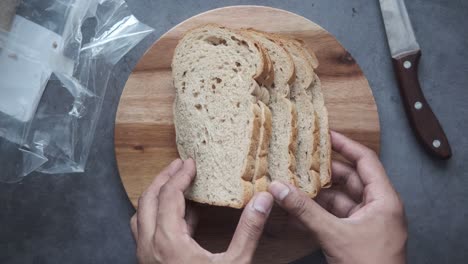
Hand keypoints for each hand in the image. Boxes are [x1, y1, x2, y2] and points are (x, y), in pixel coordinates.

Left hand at [130, 158, 273, 263]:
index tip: (191, 162)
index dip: (179, 175)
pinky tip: (183, 216)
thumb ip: (249, 230)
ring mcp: (145, 256)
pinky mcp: (149, 263)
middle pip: (147, 199)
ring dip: (156, 195)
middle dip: (163, 178)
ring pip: (141, 214)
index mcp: (168, 241)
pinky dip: (159, 215)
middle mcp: (149, 246)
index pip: (168, 195)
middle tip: (179, 164)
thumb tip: (263, 200)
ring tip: (176, 184)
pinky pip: (147, 231)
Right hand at [268, 131, 406, 263]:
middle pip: (349, 179)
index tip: (326, 135)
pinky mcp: (354, 236)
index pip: (365, 161)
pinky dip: (316, 214)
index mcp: (383, 199)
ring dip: (316, 194)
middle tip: (302, 159)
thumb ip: (305, 210)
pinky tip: (295, 211)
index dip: (346, 145)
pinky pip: (333, 218)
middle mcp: (376, 207)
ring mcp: (365, 223)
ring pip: (338, 200)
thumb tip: (280, 189)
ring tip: (293, 184)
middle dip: (324, 171)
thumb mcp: (334, 234)